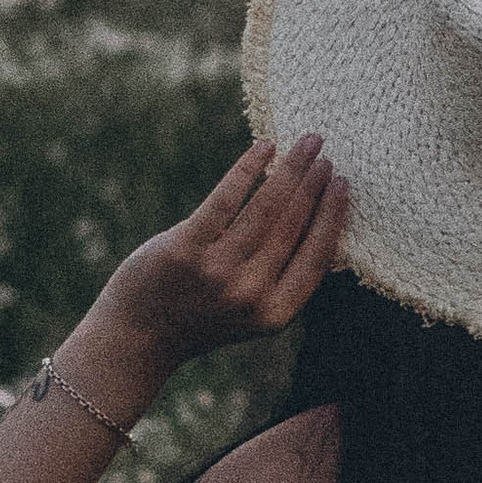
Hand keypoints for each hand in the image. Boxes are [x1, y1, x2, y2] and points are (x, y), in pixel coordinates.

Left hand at [102, 134, 349, 367]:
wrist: (137, 337)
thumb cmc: (199, 316)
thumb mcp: (251, 312)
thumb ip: (280, 277)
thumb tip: (317, 220)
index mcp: (274, 314)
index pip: (316, 256)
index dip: (333, 216)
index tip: (344, 185)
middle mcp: (250, 293)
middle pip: (293, 226)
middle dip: (314, 185)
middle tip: (326, 156)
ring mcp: (217, 270)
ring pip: (267, 208)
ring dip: (292, 170)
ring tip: (307, 145)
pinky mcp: (185, 248)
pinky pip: (226, 199)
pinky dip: (248, 167)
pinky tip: (264, 147)